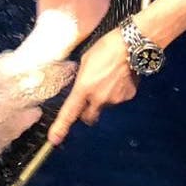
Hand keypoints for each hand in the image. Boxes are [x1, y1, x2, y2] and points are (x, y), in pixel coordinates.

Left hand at [48, 29, 136, 144]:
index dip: (61, 127)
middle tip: (88, 99)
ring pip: (105, 106)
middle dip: (86, 112)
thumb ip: (82, 80)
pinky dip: (117, 92)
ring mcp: (115, 99)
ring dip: (103, 98)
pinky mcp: (128, 96)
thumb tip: (82, 86)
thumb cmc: (105, 48)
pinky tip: (119, 78)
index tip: (54, 139)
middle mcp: (99, 98)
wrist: (131, 45)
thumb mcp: (85, 62)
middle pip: (89, 117)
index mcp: (84, 88)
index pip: (69, 113)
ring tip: (108, 78)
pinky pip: (118, 98)